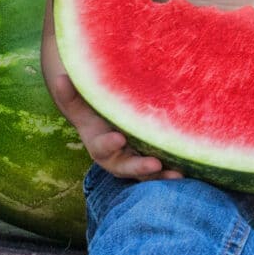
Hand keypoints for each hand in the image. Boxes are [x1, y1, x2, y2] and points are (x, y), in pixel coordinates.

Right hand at [52, 72, 177, 181]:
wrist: (108, 121)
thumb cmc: (94, 110)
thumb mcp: (80, 103)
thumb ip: (70, 94)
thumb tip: (60, 78)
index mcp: (99, 145)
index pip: (101, 147)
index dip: (109, 144)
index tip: (119, 138)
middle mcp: (118, 158)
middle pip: (127, 168)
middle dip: (139, 168)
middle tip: (154, 165)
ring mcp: (137, 161)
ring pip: (148, 174)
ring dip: (162, 176)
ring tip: (178, 175)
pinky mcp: (154, 162)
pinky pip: (164, 170)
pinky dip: (175, 171)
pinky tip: (193, 169)